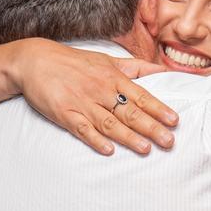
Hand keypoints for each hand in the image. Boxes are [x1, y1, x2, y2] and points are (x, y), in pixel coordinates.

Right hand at [8, 38, 178, 154]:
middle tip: (169, 141)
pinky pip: (82, 129)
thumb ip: (136, 68)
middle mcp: (101, 91)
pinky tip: (109, 150)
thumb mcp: (107, 60)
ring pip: (109, 123)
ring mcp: (82, 103)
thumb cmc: (75, 62)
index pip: (141, 95)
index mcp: (113, 77)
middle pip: (130, 111)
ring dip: (128, 137)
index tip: (174, 120)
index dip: (158, 109)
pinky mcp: (65, 114)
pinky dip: (95, 140)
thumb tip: (162, 71)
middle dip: (151, 127)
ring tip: (146, 149)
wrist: (35, 61)